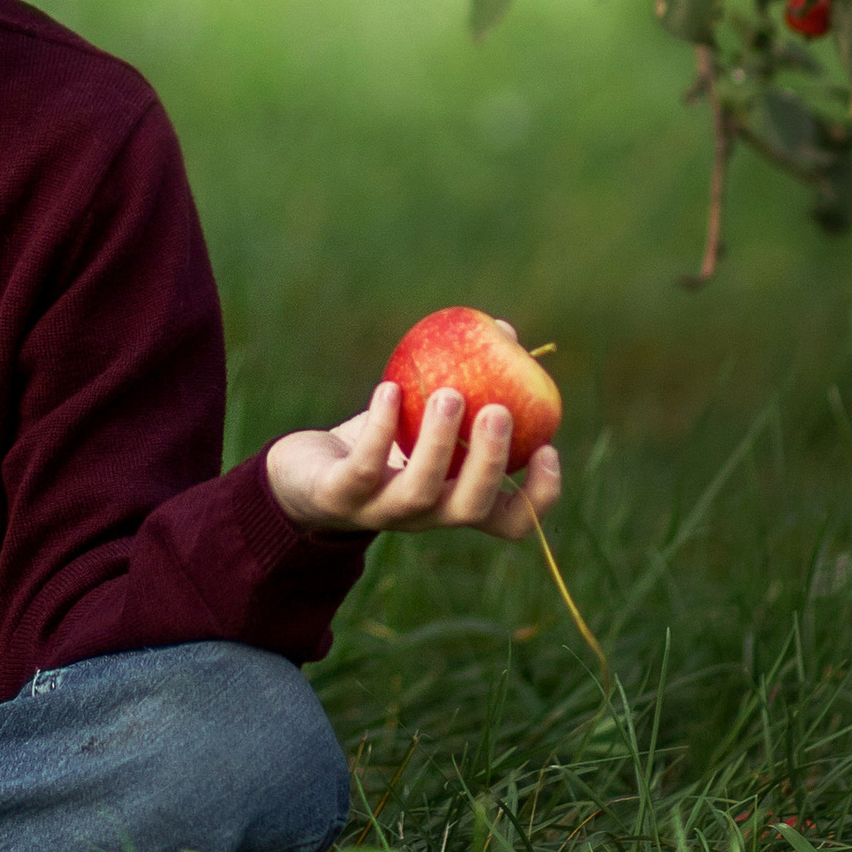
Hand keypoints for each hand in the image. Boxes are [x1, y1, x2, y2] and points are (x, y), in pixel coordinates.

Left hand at [266, 368, 561, 545]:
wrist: (301, 474)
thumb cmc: (377, 439)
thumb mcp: (422, 410)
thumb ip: (467, 377)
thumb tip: (505, 331)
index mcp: (453, 500)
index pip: (509, 520)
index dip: (539, 496)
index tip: (549, 448)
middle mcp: (424, 514)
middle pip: (469, 507)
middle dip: (489, 462)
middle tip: (498, 411)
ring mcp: (381, 511)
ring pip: (419, 491)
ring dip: (438, 441)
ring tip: (449, 393)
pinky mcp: (338, 497)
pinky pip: (364, 467)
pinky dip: (381, 427)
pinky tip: (390, 388)